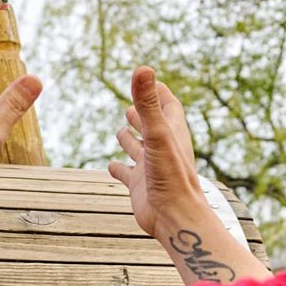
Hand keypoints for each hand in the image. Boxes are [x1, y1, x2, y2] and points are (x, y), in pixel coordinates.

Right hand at [107, 67, 206, 238]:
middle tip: (131, 105)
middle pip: (151, 124)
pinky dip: (118, 168)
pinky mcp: (139, 185)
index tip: (147, 78)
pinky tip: (111, 166)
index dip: (157, 91)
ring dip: (129, 139)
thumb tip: (142, 69)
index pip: (167, 104)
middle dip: (141, 114)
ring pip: (138, 148)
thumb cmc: (171, 174)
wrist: (174, 217)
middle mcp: (161, 147)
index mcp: (172, 131)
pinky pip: (126, 174)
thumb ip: (147, 102)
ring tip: (121, 130)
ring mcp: (150, 166)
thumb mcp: (156, 133)